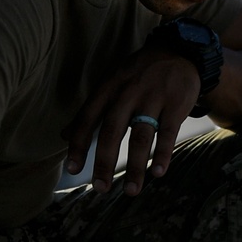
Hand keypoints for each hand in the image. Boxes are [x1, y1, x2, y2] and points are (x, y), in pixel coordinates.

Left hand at [64, 51, 199, 195]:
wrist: (179, 50)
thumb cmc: (137, 73)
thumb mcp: (109, 83)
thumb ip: (88, 111)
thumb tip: (62, 136)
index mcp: (108, 88)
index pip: (88, 118)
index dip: (78, 144)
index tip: (72, 169)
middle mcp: (127, 93)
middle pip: (112, 131)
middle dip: (104, 162)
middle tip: (99, 188)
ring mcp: (153, 98)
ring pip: (140, 136)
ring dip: (135, 167)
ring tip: (131, 191)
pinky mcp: (176, 104)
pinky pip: (167, 133)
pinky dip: (162, 154)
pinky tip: (158, 173)